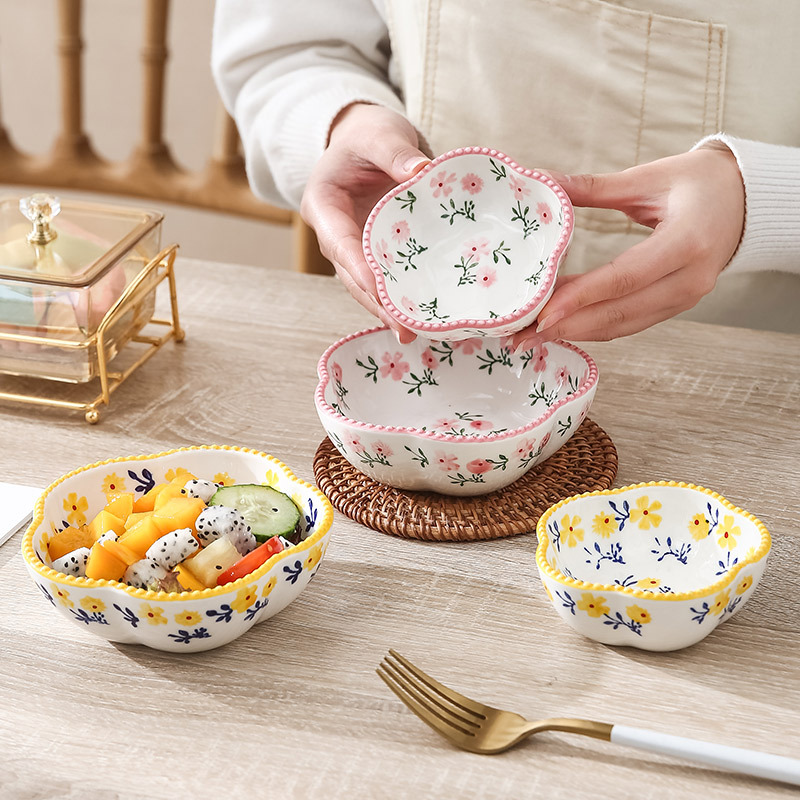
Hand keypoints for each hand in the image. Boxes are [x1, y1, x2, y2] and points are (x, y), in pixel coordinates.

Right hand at [300, 103, 429, 341]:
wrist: (368, 141)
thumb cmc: (368, 135)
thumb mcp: (378, 133)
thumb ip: (394, 151)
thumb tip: (422, 171)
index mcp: (324, 206)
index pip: (339, 243)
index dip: (357, 268)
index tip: (379, 290)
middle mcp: (335, 235)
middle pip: (352, 276)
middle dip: (376, 304)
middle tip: (403, 329)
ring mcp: (354, 248)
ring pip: (367, 286)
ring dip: (388, 310)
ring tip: (414, 334)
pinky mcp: (375, 254)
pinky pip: (386, 279)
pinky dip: (400, 298)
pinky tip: (422, 317)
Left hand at [511, 146, 745, 347]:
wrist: (747, 201)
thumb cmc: (701, 182)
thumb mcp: (649, 177)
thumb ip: (595, 187)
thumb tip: (543, 181)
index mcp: (686, 242)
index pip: (624, 278)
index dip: (581, 298)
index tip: (542, 312)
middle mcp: (690, 279)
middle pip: (620, 312)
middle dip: (567, 326)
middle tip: (521, 334)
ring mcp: (686, 298)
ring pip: (623, 325)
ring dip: (575, 332)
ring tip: (531, 335)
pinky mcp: (676, 306)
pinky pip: (630, 324)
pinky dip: (594, 327)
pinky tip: (563, 326)